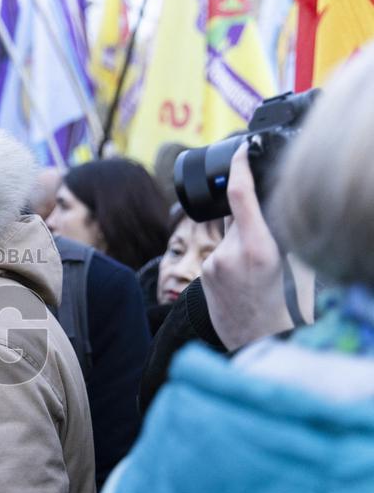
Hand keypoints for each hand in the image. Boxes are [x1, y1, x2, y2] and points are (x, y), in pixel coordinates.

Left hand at [202, 143, 293, 349]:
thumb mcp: (289, 266)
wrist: (252, 341)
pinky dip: (232, 255)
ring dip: (241, 241)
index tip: (240, 151)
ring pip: (228, 235)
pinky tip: (241, 278)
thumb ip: (275, 234)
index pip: (242, 196)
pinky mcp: (203, 272)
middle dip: (251, 219)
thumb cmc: (281, 307)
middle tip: (266, 246)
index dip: (240, 167)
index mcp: (259, 249)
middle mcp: (231, 253)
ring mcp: (213, 263)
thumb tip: (267, 208)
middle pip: (237, 216)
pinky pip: (220, 251)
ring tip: (254, 270)